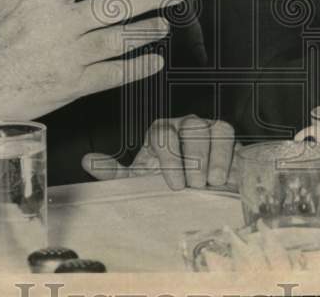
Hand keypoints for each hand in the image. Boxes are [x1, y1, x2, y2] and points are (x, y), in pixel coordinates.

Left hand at [82, 115, 237, 188]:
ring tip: (212, 182)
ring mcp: (209, 130)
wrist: (195, 194)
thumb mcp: (139, 183)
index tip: (175, 184)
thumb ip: (114, 173)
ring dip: (214, 156)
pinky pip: (232, 137)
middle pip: (190, 126)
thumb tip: (87, 160)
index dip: (169, 156)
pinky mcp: (230, 140)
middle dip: (192, 156)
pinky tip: (226, 177)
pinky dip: (230, 155)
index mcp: (162, 133)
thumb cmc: (165, 185)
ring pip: (214, 128)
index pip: (163, 132)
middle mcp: (186, 126)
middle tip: (194, 184)